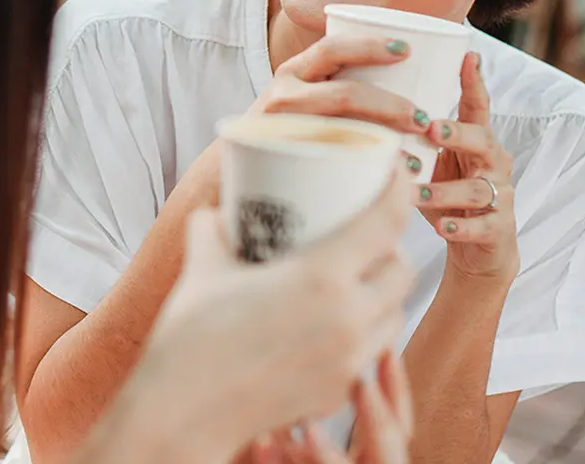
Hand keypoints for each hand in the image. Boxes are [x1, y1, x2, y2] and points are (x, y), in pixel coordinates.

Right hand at [133, 168, 414, 463]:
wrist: (182, 411)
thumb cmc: (191, 334)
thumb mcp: (204, 263)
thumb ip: (213, 227)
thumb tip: (216, 212)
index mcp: (321, 277)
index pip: (385, 223)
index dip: (399, 191)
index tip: (398, 173)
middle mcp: (347, 318)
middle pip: (402, 272)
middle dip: (393, 249)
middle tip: (367, 235)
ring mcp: (348, 362)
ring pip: (394, 316)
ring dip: (383, 293)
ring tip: (354, 280)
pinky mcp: (338, 392)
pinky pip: (370, 354)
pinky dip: (363, 332)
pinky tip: (331, 324)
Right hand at [171, 35, 425, 214]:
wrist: (225, 175)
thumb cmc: (282, 133)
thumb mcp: (301, 99)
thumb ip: (335, 88)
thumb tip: (404, 83)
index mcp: (294, 72)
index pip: (332, 48)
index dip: (370, 45)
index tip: (406, 51)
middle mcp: (284, 95)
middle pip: (345, 95)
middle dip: (391, 107)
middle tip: (424, 119)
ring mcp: (282, 131)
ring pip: (342, 132)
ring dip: (386, 144)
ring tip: (414, 158)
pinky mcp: (282, 165)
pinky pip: (330, 166)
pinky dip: (366, 174)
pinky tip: (390, 183)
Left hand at [415, 52, 518, 283]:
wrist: (479, 249)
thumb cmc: (447, 194)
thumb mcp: (432, 160)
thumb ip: (414, 136)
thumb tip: (367, 105)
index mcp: (476, 140)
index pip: (478, 106)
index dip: (474, 81)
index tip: (469, 55)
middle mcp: (493, 162)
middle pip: (482, 140)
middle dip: (456, 133)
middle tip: (430, 130)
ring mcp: (500, 195)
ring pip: (478, 187)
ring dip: (444, 189)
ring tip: (416, 192)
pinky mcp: (499, 229)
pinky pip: (483, 225)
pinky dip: (462, 226)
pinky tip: (442, 226)